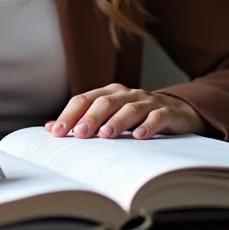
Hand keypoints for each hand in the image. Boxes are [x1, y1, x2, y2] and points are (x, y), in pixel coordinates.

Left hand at [46, 83, 207, 139]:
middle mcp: (127, 93)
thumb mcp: (110, 116)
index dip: (70, 114)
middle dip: (90, 118)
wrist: (178, 112)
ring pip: (130, 108)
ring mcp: (148, 101)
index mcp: (109, 92)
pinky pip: (157, 117)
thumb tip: (51, 128)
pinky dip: (148, 126)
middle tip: (79, 134)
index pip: (85, 99)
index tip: (57, 132)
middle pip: (105, 102)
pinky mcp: (167, 112)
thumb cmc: (137, 117)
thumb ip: (83, 120)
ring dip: (116, 121)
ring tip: (105, 136)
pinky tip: (139, 137)